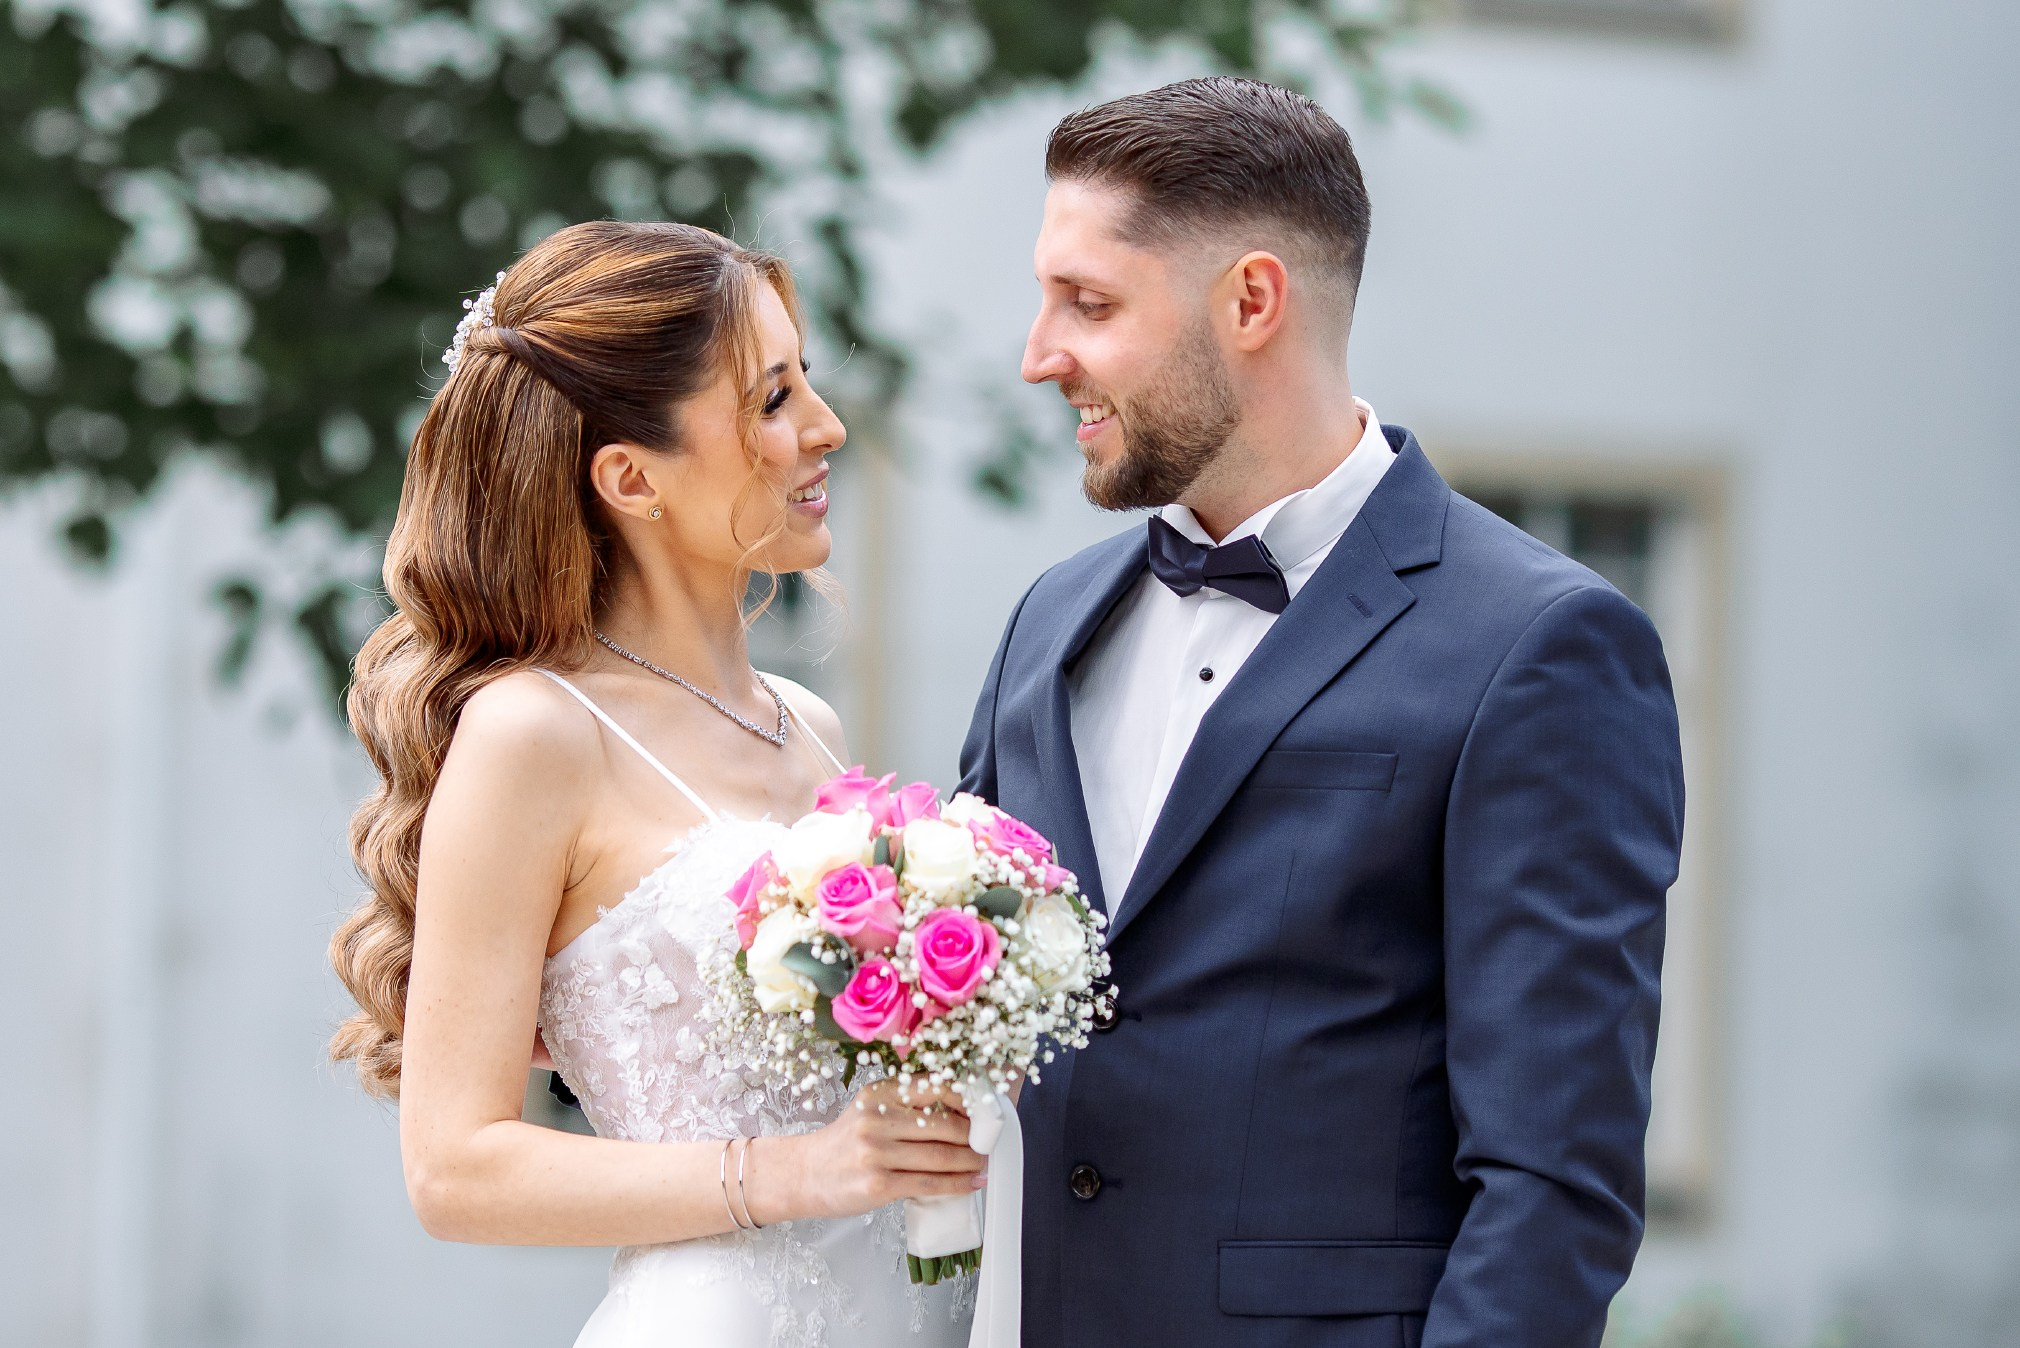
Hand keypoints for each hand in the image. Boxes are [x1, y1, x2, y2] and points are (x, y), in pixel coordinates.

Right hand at [748, 1079, 986, 1223]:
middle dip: (975, 1136)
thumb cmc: (844, 1143)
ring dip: (971, 1161)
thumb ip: (908, 1106)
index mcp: (880, 1093)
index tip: (986, 1110)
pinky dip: (957, 1184)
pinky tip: (971, 1183)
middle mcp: (878, 1118)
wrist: (803, 1174)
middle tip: (988, 1142)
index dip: (969, 1100)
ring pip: (942, 1156)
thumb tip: (961, 1112)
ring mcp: (877, 1153)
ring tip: (983, 1163)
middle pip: (945, 1125)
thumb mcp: (870, 1110)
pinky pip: (930, 1184)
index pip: (937, 1088)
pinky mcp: (878, 1185)